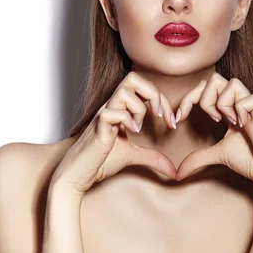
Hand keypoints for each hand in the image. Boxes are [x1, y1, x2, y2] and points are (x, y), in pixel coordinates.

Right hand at [50, 72, 178, 196]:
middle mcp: (112, 106)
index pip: (144, 87)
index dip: (162, 100)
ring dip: (139, 108)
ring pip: (124, 91)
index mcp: (120, 108)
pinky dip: (126, 120)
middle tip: (160, 116)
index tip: (172, 122)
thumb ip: (153, 157)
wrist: (78, 174)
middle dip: (154, 94)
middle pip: (133, 78)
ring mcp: (104, 115)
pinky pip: (111, 112)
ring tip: (139, 128)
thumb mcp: (133, 156)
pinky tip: (131, 133)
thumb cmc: (100, 161)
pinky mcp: (98, 128)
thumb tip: (174, 170)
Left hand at [174, 73, 252, 191]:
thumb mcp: (216, 155)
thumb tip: (177, 173)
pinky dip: (241, 111)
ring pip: (232, 82)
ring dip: (223, 104)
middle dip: (204, 98)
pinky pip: (248, 98)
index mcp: (228, 107)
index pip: (204, 88)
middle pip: (215, 77)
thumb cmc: (250, 160)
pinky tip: (244, 127)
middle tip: (211, 120)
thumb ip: (197, 158)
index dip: (188, 99)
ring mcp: (251, 106)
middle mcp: (239, 102)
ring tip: (230, 122)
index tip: (177, 119)